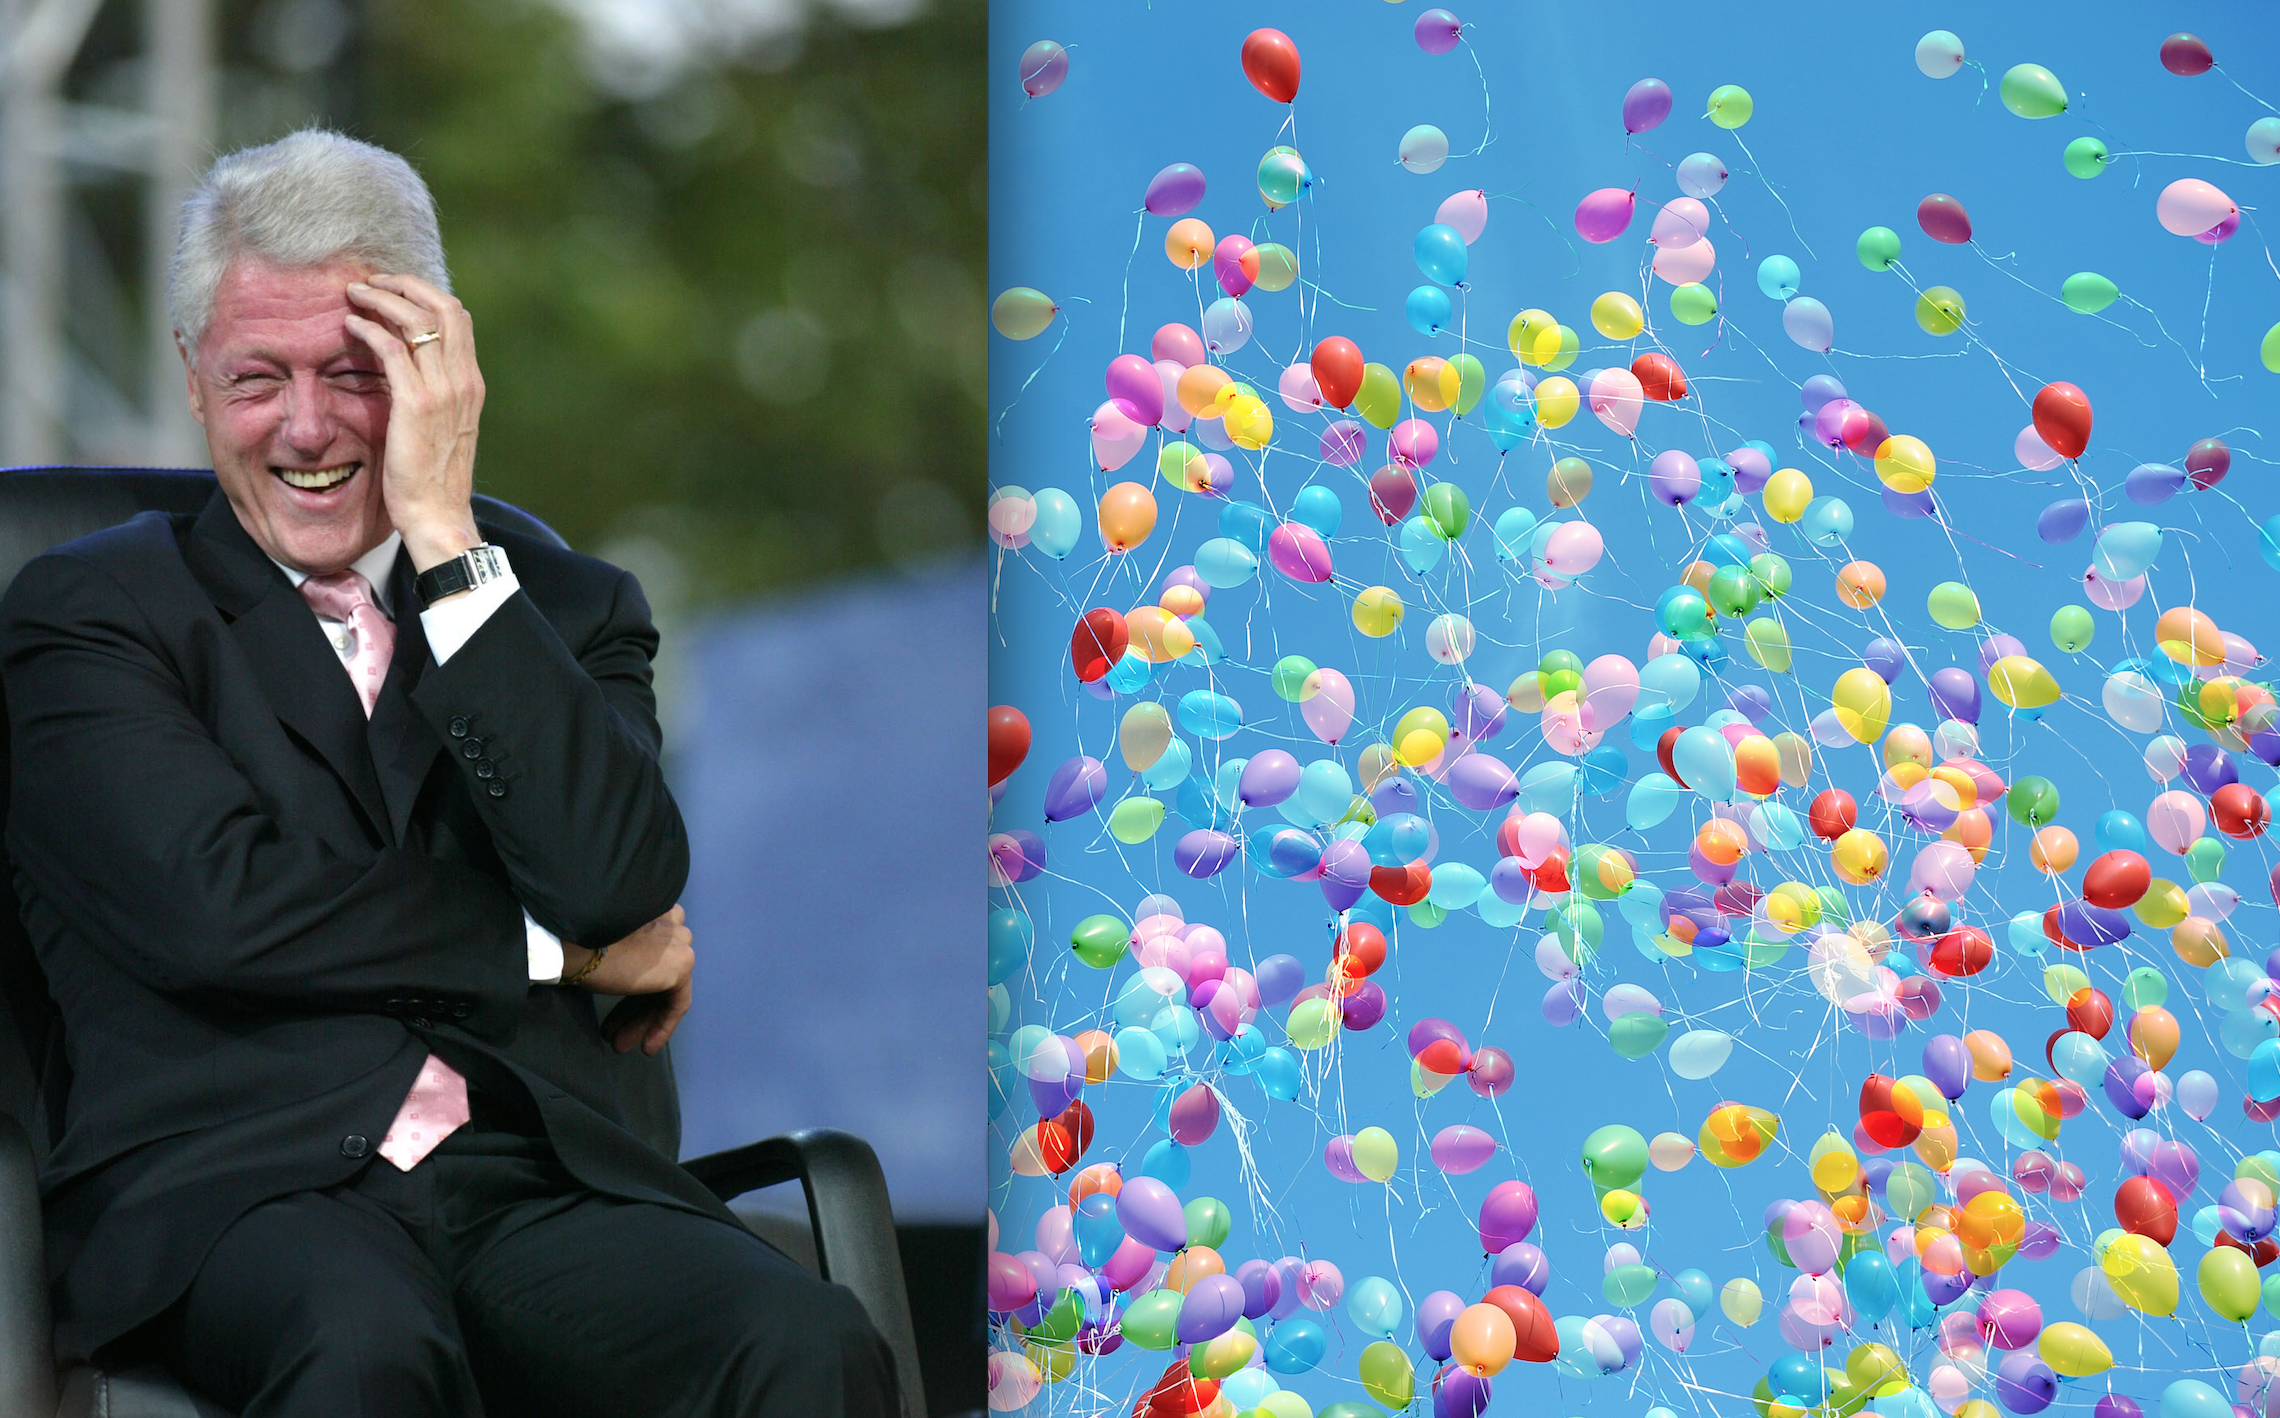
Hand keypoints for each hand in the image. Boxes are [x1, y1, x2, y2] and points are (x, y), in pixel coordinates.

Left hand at [341, 273, 484, 572]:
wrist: (438, 514)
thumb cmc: (434, 478)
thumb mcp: (443, 428)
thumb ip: (435, 395)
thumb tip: (409, 371)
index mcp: (471, 384)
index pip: (458, 317)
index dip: (425, 295)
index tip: (394, 291)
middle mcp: (463, 380)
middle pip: (445, 307)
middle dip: (406, 285)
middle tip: (372, 281)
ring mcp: (443, 391)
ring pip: (417, 319)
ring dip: (382, 298)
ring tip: (354, 294)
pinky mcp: (416, 404)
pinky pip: (392, 349)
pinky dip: (369, 329)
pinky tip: (349, 326)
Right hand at [561, 905, 693, 1054]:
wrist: (577, 940)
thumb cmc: (578, 939)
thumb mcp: (603, 940)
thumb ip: (623, 950)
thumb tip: (623, 974)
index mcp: (653, 907)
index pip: (649, 954)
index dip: (631, 986)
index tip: (613, 1010)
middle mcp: (672, 921)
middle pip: (658, 974)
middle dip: (634, 1008)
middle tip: (614, 1032)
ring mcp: (680, 943)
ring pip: (665, 990)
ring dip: (641, 1020)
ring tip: (619, 1044)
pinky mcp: (682, 965)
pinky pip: (677, 1003)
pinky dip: (662, 1026)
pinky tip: (647, 1045)